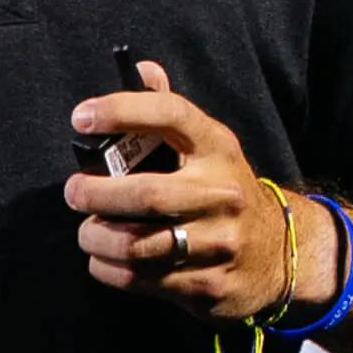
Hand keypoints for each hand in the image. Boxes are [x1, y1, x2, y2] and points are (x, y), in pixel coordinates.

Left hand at [62, 58, 297, 324]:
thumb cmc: (224, 187)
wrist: (278, 251)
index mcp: (217, 147)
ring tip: (87, 232)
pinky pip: (144, 280)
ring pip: (140, 245)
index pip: (170, 114)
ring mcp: (218, 242)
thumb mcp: (209, 145)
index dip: (122, 110)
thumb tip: (142, 68)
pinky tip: (102, 259)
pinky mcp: (209, 284)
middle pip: (147, 196)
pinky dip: (110, 270)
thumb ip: (171, 108)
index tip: (81, 117)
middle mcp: (221, 193)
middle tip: (74, 192)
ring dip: (98, 238)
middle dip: (97, 195)